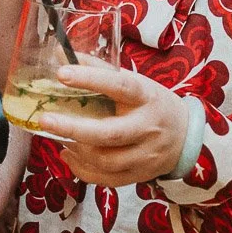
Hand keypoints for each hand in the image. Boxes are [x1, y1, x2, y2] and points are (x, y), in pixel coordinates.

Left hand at [35, 63, 189, 187]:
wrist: (186, 137)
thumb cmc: (151, 104)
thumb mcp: (134, 82)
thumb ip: (98, 69)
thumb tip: (59, 54)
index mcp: (147, 97)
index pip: (119, 86)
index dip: (91, 80)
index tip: (61, 74)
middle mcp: (148, 127)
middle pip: (110, 133)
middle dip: (73, 128)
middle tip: (45, 119)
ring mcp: (146, 155)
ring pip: (105, 160)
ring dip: (76, 149)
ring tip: (58, 136)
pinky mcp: (140, 175)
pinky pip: (106, 178)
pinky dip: (81, 168)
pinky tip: (68, 154)